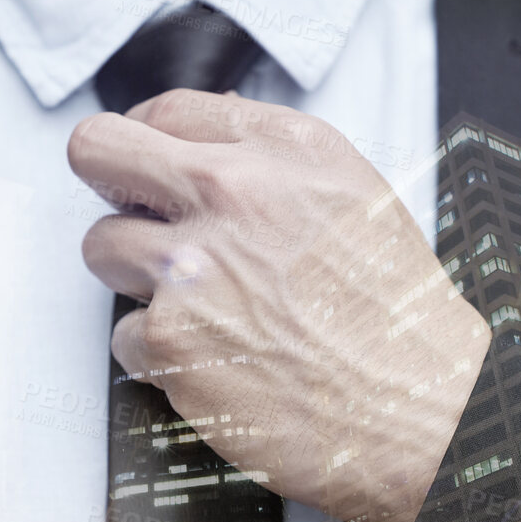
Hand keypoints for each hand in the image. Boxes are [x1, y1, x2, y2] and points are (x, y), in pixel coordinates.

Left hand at [68, 89, 489, 521]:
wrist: (422, 412)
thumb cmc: (398, 320)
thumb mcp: (355, 201)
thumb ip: (276, 166)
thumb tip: (207, 146)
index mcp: (286, 150)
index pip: (167, 110)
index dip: (151, 146)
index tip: (155, 174)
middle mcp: (233, 193)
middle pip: (99, 149)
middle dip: (107, 183)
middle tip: (133, 218)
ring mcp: (192, 266)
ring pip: (101, 247)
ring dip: (137, 279)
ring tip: (201, 310)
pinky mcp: (168, 339)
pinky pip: (123, 336)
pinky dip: (159, 357)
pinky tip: (216, 365)